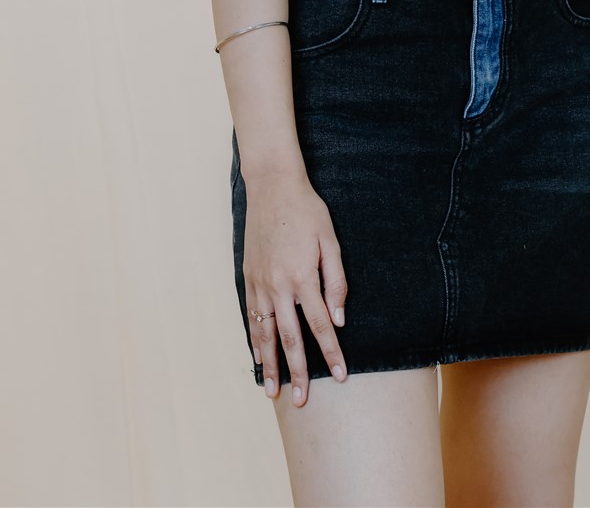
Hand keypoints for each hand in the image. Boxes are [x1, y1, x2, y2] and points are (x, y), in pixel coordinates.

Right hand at [242, 175, 348, 405]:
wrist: (272, 188)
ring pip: (265, 334)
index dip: (331, 353)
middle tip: (303, 402)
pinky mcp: (248, 278)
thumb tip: (339, 318)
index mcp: (303, 277)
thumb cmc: (308, 212)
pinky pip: (251, 317)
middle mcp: (279, 286)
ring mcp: (260, 284)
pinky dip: (255, 341)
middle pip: (290, 338)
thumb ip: (336, 281)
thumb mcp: (331, 241)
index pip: (321, 325)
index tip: (340, 376)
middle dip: (299, 372)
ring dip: (270, 365)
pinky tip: (258, 357)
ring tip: (274, 392)